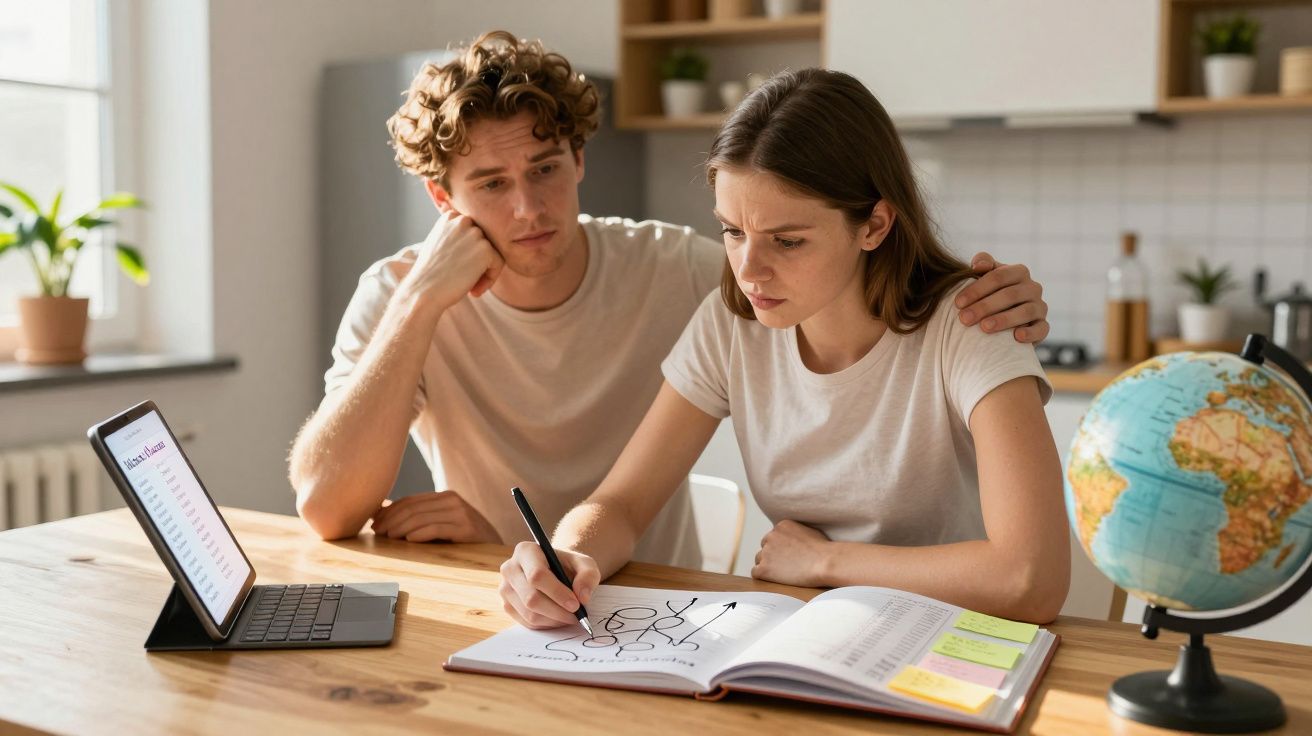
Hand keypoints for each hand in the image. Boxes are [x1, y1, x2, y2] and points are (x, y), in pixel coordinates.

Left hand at [369, 490, 500, 542]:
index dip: (390, 511)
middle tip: (377, 532)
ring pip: (421, 517)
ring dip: (401, 527)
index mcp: (445, 497)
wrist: (496, 550)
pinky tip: (408, 540)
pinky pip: (437, 528)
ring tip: (389, 537)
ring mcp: (461, 513)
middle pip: (413, 508)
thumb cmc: (463, 540)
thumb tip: (380, 515)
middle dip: (391, 519)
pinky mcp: (466, 528)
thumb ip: (419, 518)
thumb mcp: (441, 524)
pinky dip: (420, 533)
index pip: (410, 500)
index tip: (375, 523)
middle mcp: (452, 500)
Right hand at [388, 211, 503, 311]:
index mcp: (450, 217)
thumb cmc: (430, 273)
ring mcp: (475, 233)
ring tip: (470, 287)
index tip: (459, 268)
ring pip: (493, 252)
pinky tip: (474, 291)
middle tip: (466, 281)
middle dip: (479, 262)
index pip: (472, 232)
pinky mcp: (485, 249)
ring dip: (484, 271)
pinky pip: (499, 263)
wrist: (423, 290)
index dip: (469, 252)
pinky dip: (490, 279)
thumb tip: (474, 237)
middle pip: (484, 241)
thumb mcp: (437, 243)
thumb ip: (454, 235)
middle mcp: (463, 220)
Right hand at [499, 541, 600, 628]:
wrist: (556, 570)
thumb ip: (588, 576)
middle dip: (558, 611)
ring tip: (570, 617)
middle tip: (577, 616)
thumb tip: (582, 597)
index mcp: (526, 551)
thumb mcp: (585, 564)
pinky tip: (558, 617)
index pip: (537, 575)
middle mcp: (510, 568)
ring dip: (554, 620)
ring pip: (529, 614)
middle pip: (531, 598)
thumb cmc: (568, 565)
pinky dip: (546, 624)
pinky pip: (527, 623)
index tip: (576, 604)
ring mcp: (505, 588)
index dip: (557, 593)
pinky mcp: (507, 605)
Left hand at [751, 520, 831, 587]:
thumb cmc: (824, 550)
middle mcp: (771, 536)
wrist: (825, 563)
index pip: (773, 537)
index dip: (781, 548)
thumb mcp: (810, 531)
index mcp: (781, 525)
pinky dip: (764, 576)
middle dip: (774, 556)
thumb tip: (792, 537)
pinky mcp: (764, 568)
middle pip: (765, 547)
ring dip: (769, 566)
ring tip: (785, 573)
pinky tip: (776, 579)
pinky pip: (756, 572)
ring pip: (759, 559)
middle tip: (787, 566)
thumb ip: (796, 532)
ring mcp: (766, 552)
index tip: (790, 556)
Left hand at [955, 252, 1049, 343]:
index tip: (958, 303)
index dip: (977, 289)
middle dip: (984, 306)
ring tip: (984, 328)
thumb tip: (978, 265)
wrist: (1006, 320)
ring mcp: (1040, 307)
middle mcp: (1033, 287)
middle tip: (964, 319)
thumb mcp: (986, 276)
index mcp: (1019, 272)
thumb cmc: (991, 293)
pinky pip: (1041, 329)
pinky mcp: (1043, 326)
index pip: (998, 277)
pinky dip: (1030, 333)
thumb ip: (982, 263)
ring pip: (1025, 311)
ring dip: (1003, 320)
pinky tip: (1016, 337)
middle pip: (1009, 295)